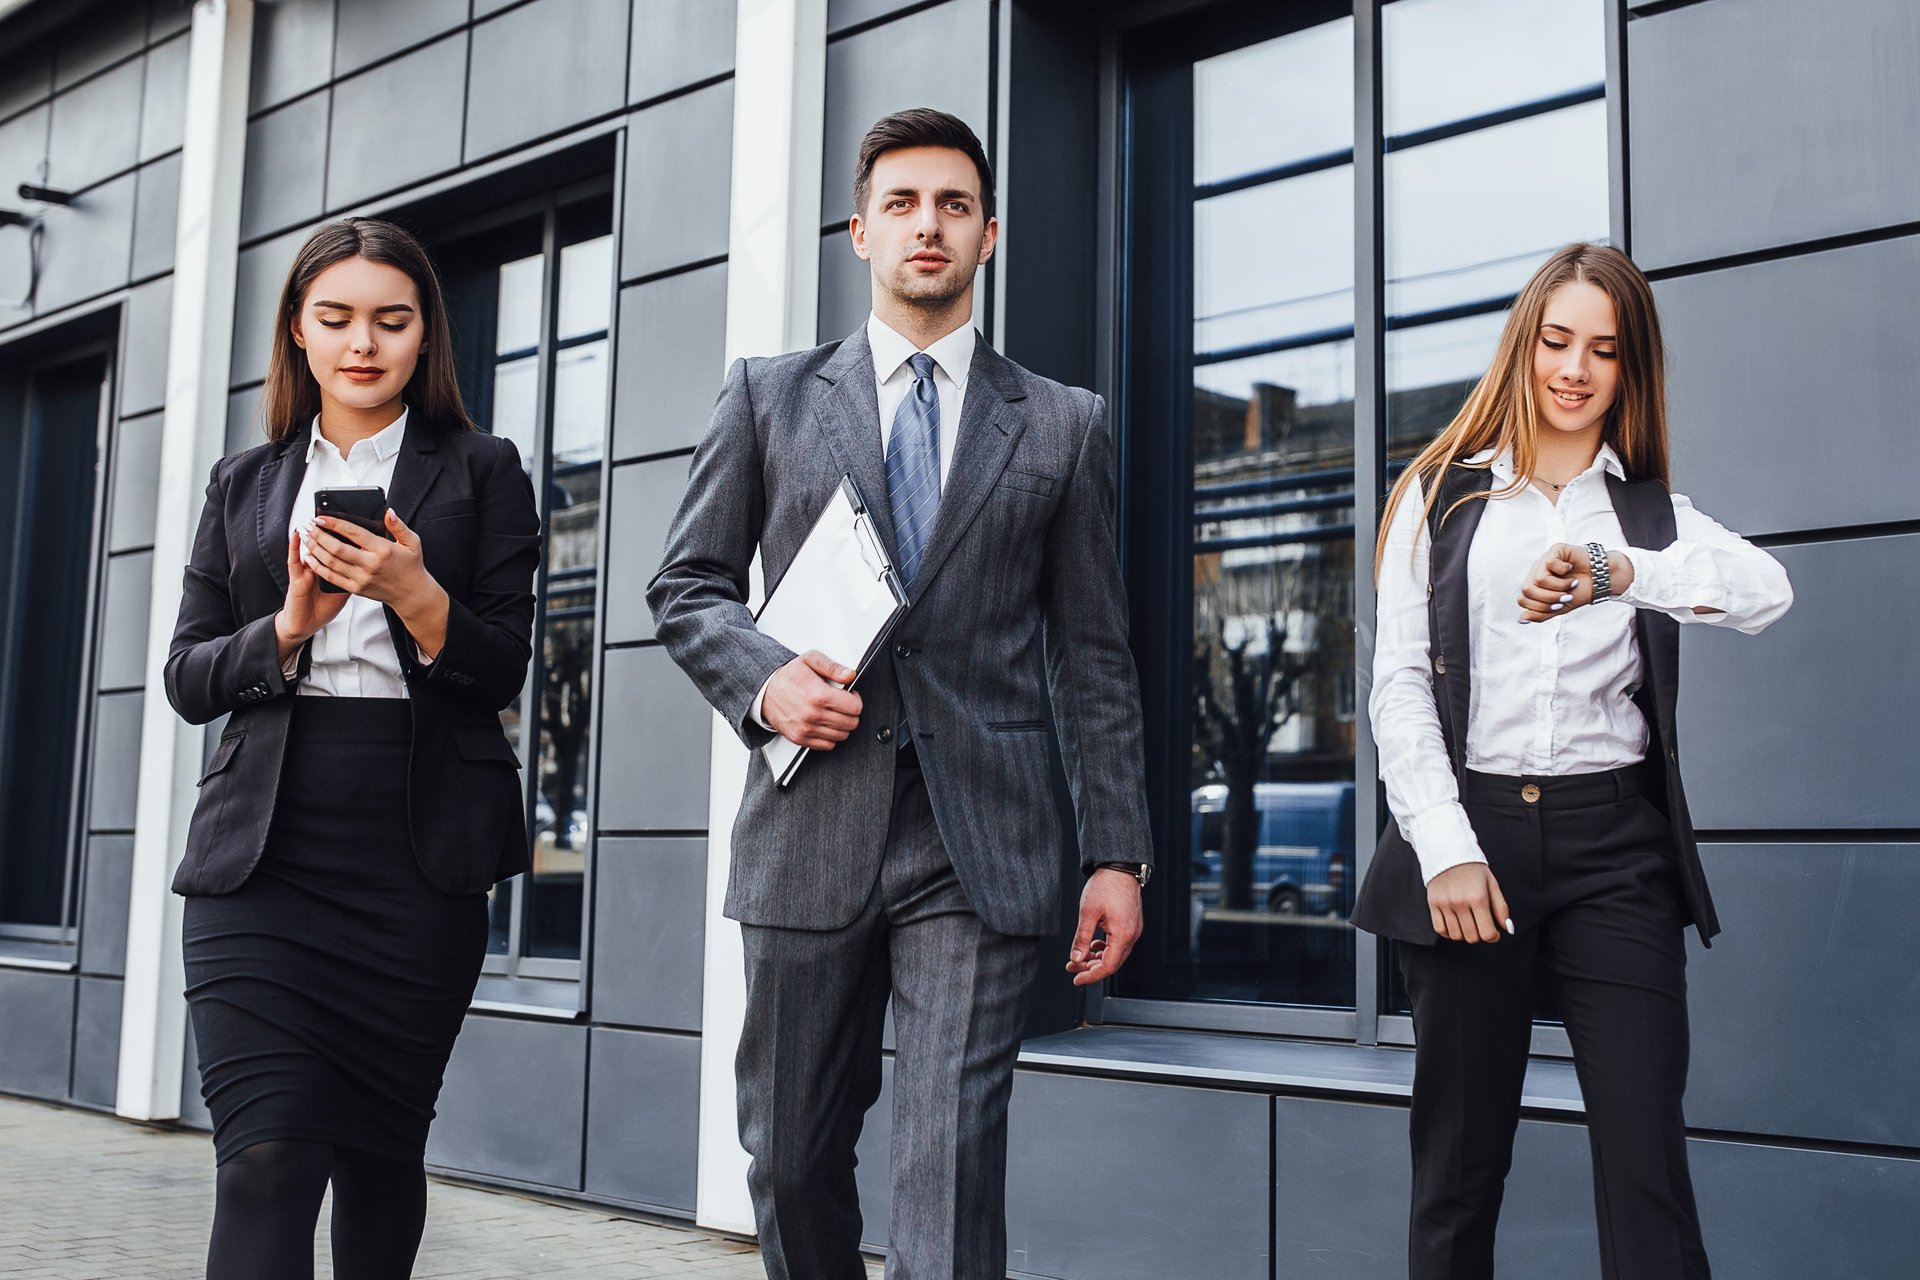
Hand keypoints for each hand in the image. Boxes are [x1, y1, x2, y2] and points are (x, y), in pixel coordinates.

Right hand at [274, 528, 347, 662]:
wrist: (306, 625)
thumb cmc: (324, 609)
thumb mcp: (345, 593)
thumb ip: (354, 576)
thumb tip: (366, 561)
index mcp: (331, 570)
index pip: (337, 549)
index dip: (340, 536)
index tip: (346, 524)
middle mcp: (316, 568)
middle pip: (323, 546)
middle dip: (325, 532)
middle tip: (328, 516)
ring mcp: (304, 572)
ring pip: (308, 549)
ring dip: (311, 534)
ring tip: (313, 519)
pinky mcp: (295, 578)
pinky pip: (294, 560)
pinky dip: (294, 546)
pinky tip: (295, 535)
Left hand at [304, 509, 449, 658]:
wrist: (411, 594)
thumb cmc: (411, 566)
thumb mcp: (412, 542)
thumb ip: (398, 525)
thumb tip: (387, 511)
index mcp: (383, 550)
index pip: (353, 533)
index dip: (335, 524)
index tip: (321, 518)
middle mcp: (370, 565)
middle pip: (337, 548)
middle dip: (319, 535)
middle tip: (308, 526)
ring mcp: (361, 578)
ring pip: (331, 562)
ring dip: (315, 549)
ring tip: (306, 538)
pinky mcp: (356, 588)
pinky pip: (332, 577)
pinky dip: (318, 567)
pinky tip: (310, 558)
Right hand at [762, 651, 862, 749]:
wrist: (765, 691)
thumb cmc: (788, 676)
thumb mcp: (810, 660)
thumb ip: (833, 667)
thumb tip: (850, 675)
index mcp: (818, 695)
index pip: (855, 707)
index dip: (855, 700)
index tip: (850, 696)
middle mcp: (812, 714)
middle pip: (851, 723)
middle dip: (851, 713)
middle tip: (842, 705)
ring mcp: (806, 729)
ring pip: (842, 736)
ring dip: (841, 725)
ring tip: (833, 713)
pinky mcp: (800, 738)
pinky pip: (828, 745)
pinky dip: (830, 736)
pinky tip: (825, 723)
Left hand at [1065, 869, 1142, 986]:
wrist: (1120, 867)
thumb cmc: (1105, 886)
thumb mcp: (1088, 912)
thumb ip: (1082, 938)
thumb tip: (1076, 958)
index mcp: (1123, 935)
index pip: (1107, 966)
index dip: (1091, 976)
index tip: (1076, 979)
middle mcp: (1132, 935)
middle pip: (1112, 963)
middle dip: (1091, 968)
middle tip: (1072, 968)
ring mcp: (1133, 930)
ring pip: (1116, 954)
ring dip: (1097, 959)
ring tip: (1080, 958)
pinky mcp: (1131, 924)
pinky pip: (1119, 944)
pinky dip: (1105, 949)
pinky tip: (1093, 946)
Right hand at [1426, 862, 1511, 943]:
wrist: (1448, 853)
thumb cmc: (1473, 869)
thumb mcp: (1492, 884)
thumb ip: (1501, 908)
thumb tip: (1507, 928)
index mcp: (1478, 898)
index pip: (1487, 933)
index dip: (1493, 937)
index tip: (1493, 933)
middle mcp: (1460, 902)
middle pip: (1472, 937)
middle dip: (1479, 935)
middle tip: (1480, 925)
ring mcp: (1445, 904)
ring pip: (1456, 935)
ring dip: (1464, 934)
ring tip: (1467, 923)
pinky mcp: (1433, 904)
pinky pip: (1440, 929)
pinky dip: (1448, 932)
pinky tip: (1454, 924)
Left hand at [1517, 542, 1590, 622]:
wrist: (1601, 580)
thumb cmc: (1579, 592)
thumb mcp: (1559, 608)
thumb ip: (1540, 614)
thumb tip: (1521, 620)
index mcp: (1534, 585)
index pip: (1522, 599)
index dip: (1540, 606)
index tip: (1559, 605)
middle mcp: (1536, 572)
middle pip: (1527, 589)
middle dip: (1549, 598)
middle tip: (1565, 596)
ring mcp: (1544, 560)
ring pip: (1539, 579)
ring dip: (1559, 586)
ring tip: (1571, 583)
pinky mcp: (1555, 550)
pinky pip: (1549, 563)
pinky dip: (1563, 570)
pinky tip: (1570, 568)